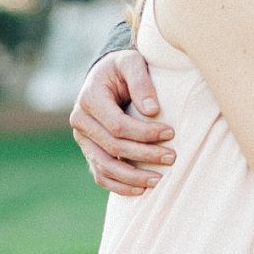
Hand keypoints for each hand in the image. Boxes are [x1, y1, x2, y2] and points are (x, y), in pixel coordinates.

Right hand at [70, 51, 174, 195]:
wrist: (106, 75)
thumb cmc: (122, 68)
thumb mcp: (132, 63)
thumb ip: (141, 82)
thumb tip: (152, 111)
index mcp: (89, 99)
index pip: (118, 125)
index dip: (144, 133)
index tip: (170, 133)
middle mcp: (81, 121)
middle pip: (114, 147)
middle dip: (145, 154)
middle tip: (172, 157)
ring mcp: (83, 139)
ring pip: (105, 166)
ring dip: (133, 177)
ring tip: (159, 181)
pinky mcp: (90, 150)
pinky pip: (100, 175)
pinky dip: (118, 186)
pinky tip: (140, 191)